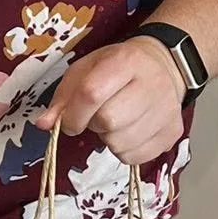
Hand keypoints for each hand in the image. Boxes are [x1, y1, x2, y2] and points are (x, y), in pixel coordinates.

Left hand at [35, 37, 185, 167]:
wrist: (164, 66)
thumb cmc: (118, 68)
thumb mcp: (85, 70)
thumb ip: (63, 98)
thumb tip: (43, 124)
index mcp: (124, 62)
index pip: (92, 94)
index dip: (73, 114)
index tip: (68, 121)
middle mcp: (151, 84)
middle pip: (108, 121)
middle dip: (94, 124)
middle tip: (98, 116)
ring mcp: (167, 110)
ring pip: (121, 143)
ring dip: (108, 139)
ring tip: (116, 121)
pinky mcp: (174, 132)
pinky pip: (136, 157)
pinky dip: (124, 150)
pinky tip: (129, 132)